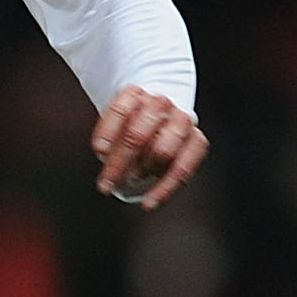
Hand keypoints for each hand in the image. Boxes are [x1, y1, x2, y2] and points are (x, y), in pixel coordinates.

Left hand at [91, 86, 206, 209]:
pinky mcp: (198, 141)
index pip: (121, 110)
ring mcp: (183, 121)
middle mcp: (162, 104)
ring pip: (162, 152)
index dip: (107, 132)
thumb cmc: (131, 125)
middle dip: (119, 164)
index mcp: (137, 94)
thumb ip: (110, 140)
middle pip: (138, 136)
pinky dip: (164, 189)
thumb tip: (106, 156)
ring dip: (143, 171)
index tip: (98, 151)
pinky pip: (183, 169)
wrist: (162, 116)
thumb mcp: (114, 126)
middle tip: (106, 185)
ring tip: (132, 179)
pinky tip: (150, 203)